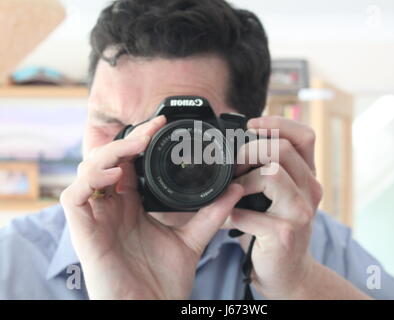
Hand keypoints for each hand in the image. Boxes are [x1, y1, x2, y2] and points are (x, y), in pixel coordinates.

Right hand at [60, 116, 243, 298]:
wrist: (152, 310)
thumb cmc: (164, 280)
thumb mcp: (192, 239)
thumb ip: (211, 213)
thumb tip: (235, 189)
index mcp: (131, 207)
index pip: (128, 164)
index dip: (138, 141)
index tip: (160, 125)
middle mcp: (111, 208)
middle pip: (106, 161)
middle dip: (126, 141)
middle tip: (150, 130)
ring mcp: (96, 219)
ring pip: (86, 171)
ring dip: (109, 154)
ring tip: (135, 148)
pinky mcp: (82, 232)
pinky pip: (73, 197)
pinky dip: (90, 180)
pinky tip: (116, 176)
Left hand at [232, 116, 322, 298]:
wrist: (288, 271)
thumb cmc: (276, 228)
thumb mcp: (278, 195)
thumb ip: (268, 169)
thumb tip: (235, 144)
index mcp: (308, 176)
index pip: (304, 136)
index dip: (277, 123)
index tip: (251, 125)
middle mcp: (311, 190)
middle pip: (282, 149)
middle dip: (250, 150)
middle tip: (234, 163)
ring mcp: (301, 212)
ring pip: (271, 174)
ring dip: (244, 180)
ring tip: (234, 192)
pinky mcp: (286, 233)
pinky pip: (250, 213)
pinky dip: (233, 213)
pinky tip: (231, 219)